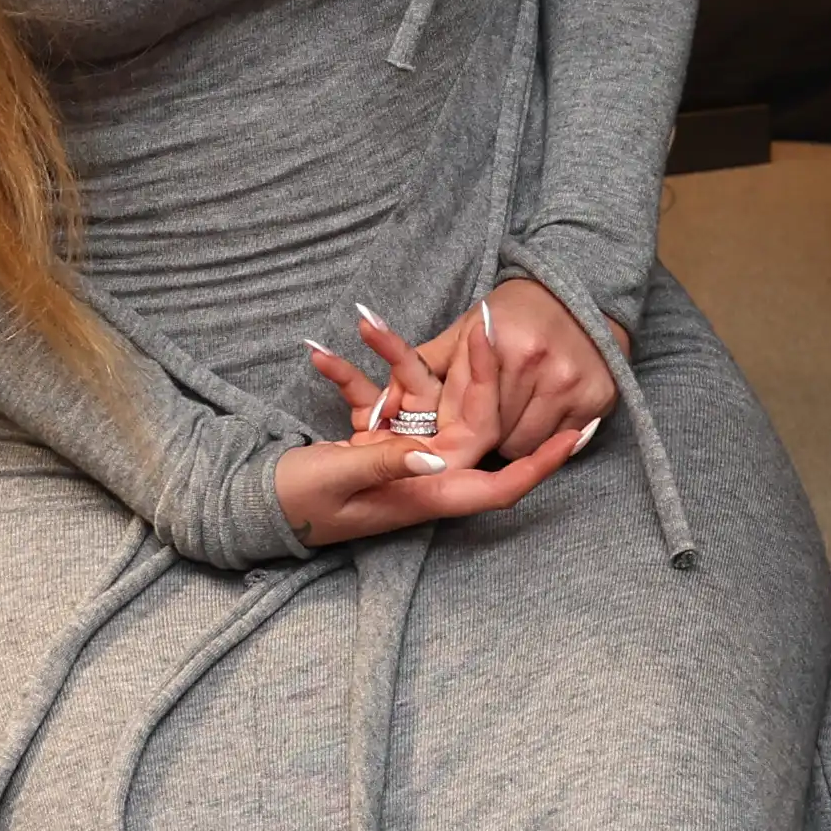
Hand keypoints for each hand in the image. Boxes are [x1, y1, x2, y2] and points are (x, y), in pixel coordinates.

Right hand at [278, 293, 580, 547]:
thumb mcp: (340, 481)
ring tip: (368, 322)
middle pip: (468, 422)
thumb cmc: (297, 506)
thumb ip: (385, 463)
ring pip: (418, 397)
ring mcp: (398, 451)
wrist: (253, 508)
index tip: (577, 432)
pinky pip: (374, 396)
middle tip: (485, 325)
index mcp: (427, 494)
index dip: (542, 463)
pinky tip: (320, 353)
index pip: (501, 484)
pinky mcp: (370, 435)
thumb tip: (433, 455)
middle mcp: (423, 471)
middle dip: (478, 374)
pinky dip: (351, 374)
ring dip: (394, 359)